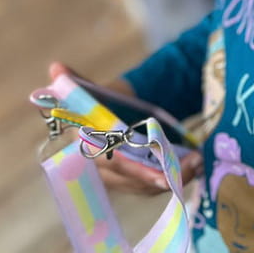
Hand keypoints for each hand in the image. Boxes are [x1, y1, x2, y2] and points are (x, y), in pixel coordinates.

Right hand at [47, 61, 203, 195]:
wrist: (122, 112)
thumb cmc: (110, 101)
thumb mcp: (99, 91)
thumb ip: (79, 84)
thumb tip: (55, 68)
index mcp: (88, 149)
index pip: (110, 163)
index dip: (133, 169)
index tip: (158, 171)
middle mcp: (102, 170)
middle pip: (131, 178)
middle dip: (160, 174)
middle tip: (189, 163)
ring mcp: (120, 179)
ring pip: (145, 186)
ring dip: (174, 177)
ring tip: (198, 162)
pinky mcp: (136, 183)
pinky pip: (154, 186)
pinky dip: (175, 178)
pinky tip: (195, 166)